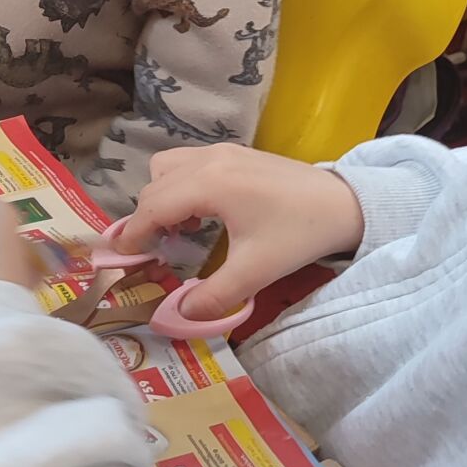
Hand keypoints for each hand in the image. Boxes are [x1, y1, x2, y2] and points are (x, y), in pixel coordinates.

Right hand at [112, 145, 363, 328]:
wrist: (345, 203)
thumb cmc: (299, 234)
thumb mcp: (256, 271)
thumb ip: (214, 295)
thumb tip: (179, 314)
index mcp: (210, 184)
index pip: (153, 207)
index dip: (132, 234)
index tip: (121, 258)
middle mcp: (210, 160)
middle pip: (155, 185)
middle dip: (146, 219)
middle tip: (152, 253)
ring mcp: (223, 151)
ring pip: (169, 167)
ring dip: (162, 196)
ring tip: (179, 230)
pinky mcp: (236, 152)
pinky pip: (189, 163)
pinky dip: (181, 185)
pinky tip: (202, 214)